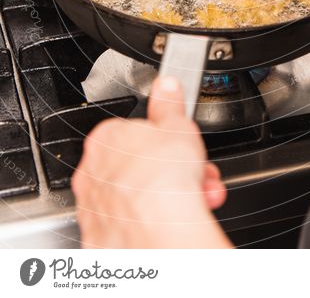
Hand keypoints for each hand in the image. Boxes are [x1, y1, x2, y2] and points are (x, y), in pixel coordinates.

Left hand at [71, 76, 232, 248]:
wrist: (160, 232)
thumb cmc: (163, 180)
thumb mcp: (178, 125)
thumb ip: (170, 104)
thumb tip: (166, 86)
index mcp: (106, 139)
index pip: (136, 133)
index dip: (167, 140)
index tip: (181, 145)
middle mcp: (93, 175)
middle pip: (139, 167)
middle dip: (173, 171)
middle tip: (196, 174)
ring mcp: (96, 211)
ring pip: (137, 200)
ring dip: (169, 199)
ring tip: (198, 200)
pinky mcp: (103, 242)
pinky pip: (131, 228)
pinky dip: (153, 226)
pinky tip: (174, 223)